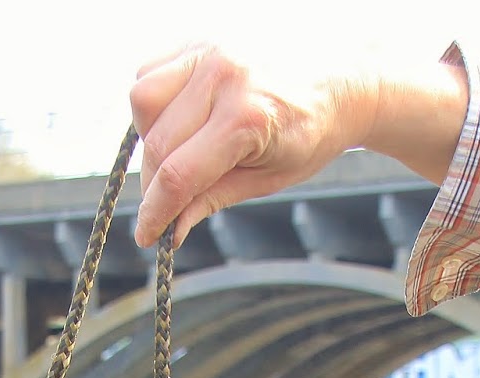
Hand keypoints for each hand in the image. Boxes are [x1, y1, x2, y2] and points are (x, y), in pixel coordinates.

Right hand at [129, 46, 468, 246]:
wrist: (336, 85)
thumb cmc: (305, 136)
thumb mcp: (264, 181)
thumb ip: (211, 201)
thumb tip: (171, 231)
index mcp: (246, 117)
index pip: (179, 175)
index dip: (156, 212)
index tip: (147, 235)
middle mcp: (223, 74)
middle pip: (156, 143)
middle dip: (153, 183)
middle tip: (165, 203)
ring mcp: (209, 50)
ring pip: (143, 100)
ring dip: (150, 137)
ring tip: (178, 154)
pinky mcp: (199, 39)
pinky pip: (150, 73)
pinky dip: (154, 105)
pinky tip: (179, 123)